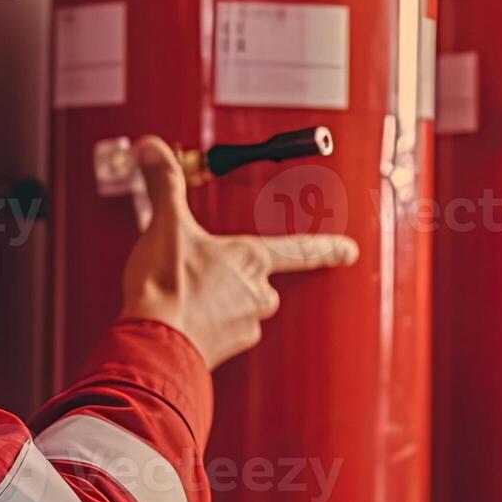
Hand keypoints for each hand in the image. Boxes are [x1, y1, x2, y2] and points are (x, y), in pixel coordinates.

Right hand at [119, 136, 358, 368]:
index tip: (349, 250)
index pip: (299, 250)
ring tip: (188, 297)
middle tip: (209, 274)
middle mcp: (255, 294)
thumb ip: (164, 184)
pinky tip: (183, 321)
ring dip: (222, 305)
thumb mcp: (165, 224)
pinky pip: (223, 336)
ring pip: (244, 311)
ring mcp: (242, 326)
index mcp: (250, 259)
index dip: (326, 248)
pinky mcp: (224, 352)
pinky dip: (207, 329)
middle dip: (242, 279)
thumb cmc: (167, 288)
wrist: (153, 342)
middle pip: (263, 284)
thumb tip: (154, 150)